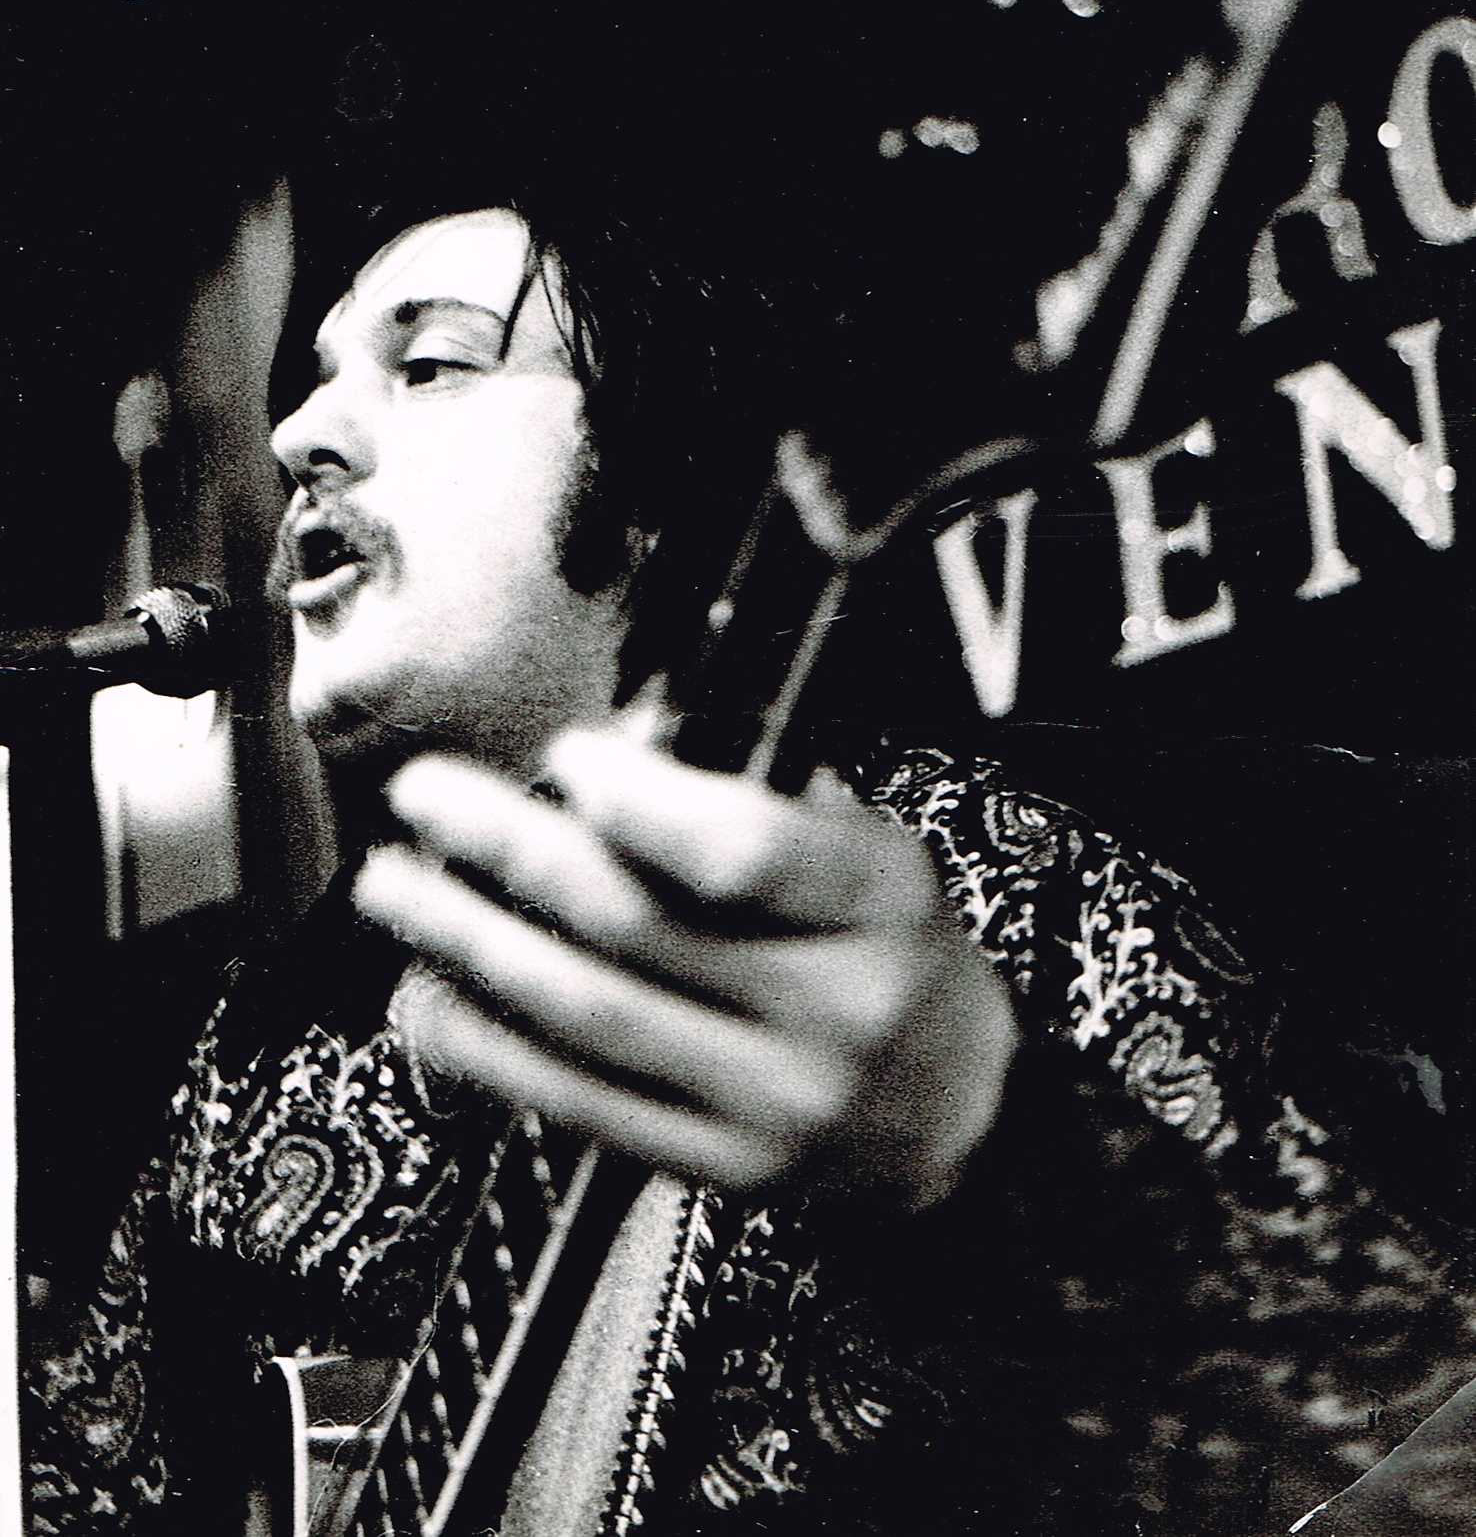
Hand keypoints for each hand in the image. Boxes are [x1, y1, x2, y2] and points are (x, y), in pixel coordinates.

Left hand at [353, 731, 1016, 1205]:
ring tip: (393, 886)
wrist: (958, 1110)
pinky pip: (578, 1103)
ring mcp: (775, 1104)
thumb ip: (756, 802)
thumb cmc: (892, 949)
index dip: (636, 797)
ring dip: (468, 943)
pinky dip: (484, 1047)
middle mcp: (834, 1011)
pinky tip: (425, 996)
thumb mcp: (870, 851)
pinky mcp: (722, 1168)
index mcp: (880, 906)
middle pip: (635, 925)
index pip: (742, 850)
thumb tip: (603, 763)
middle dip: (508, 849)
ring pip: (586, 1016)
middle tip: (424, 797)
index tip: (566, 756)